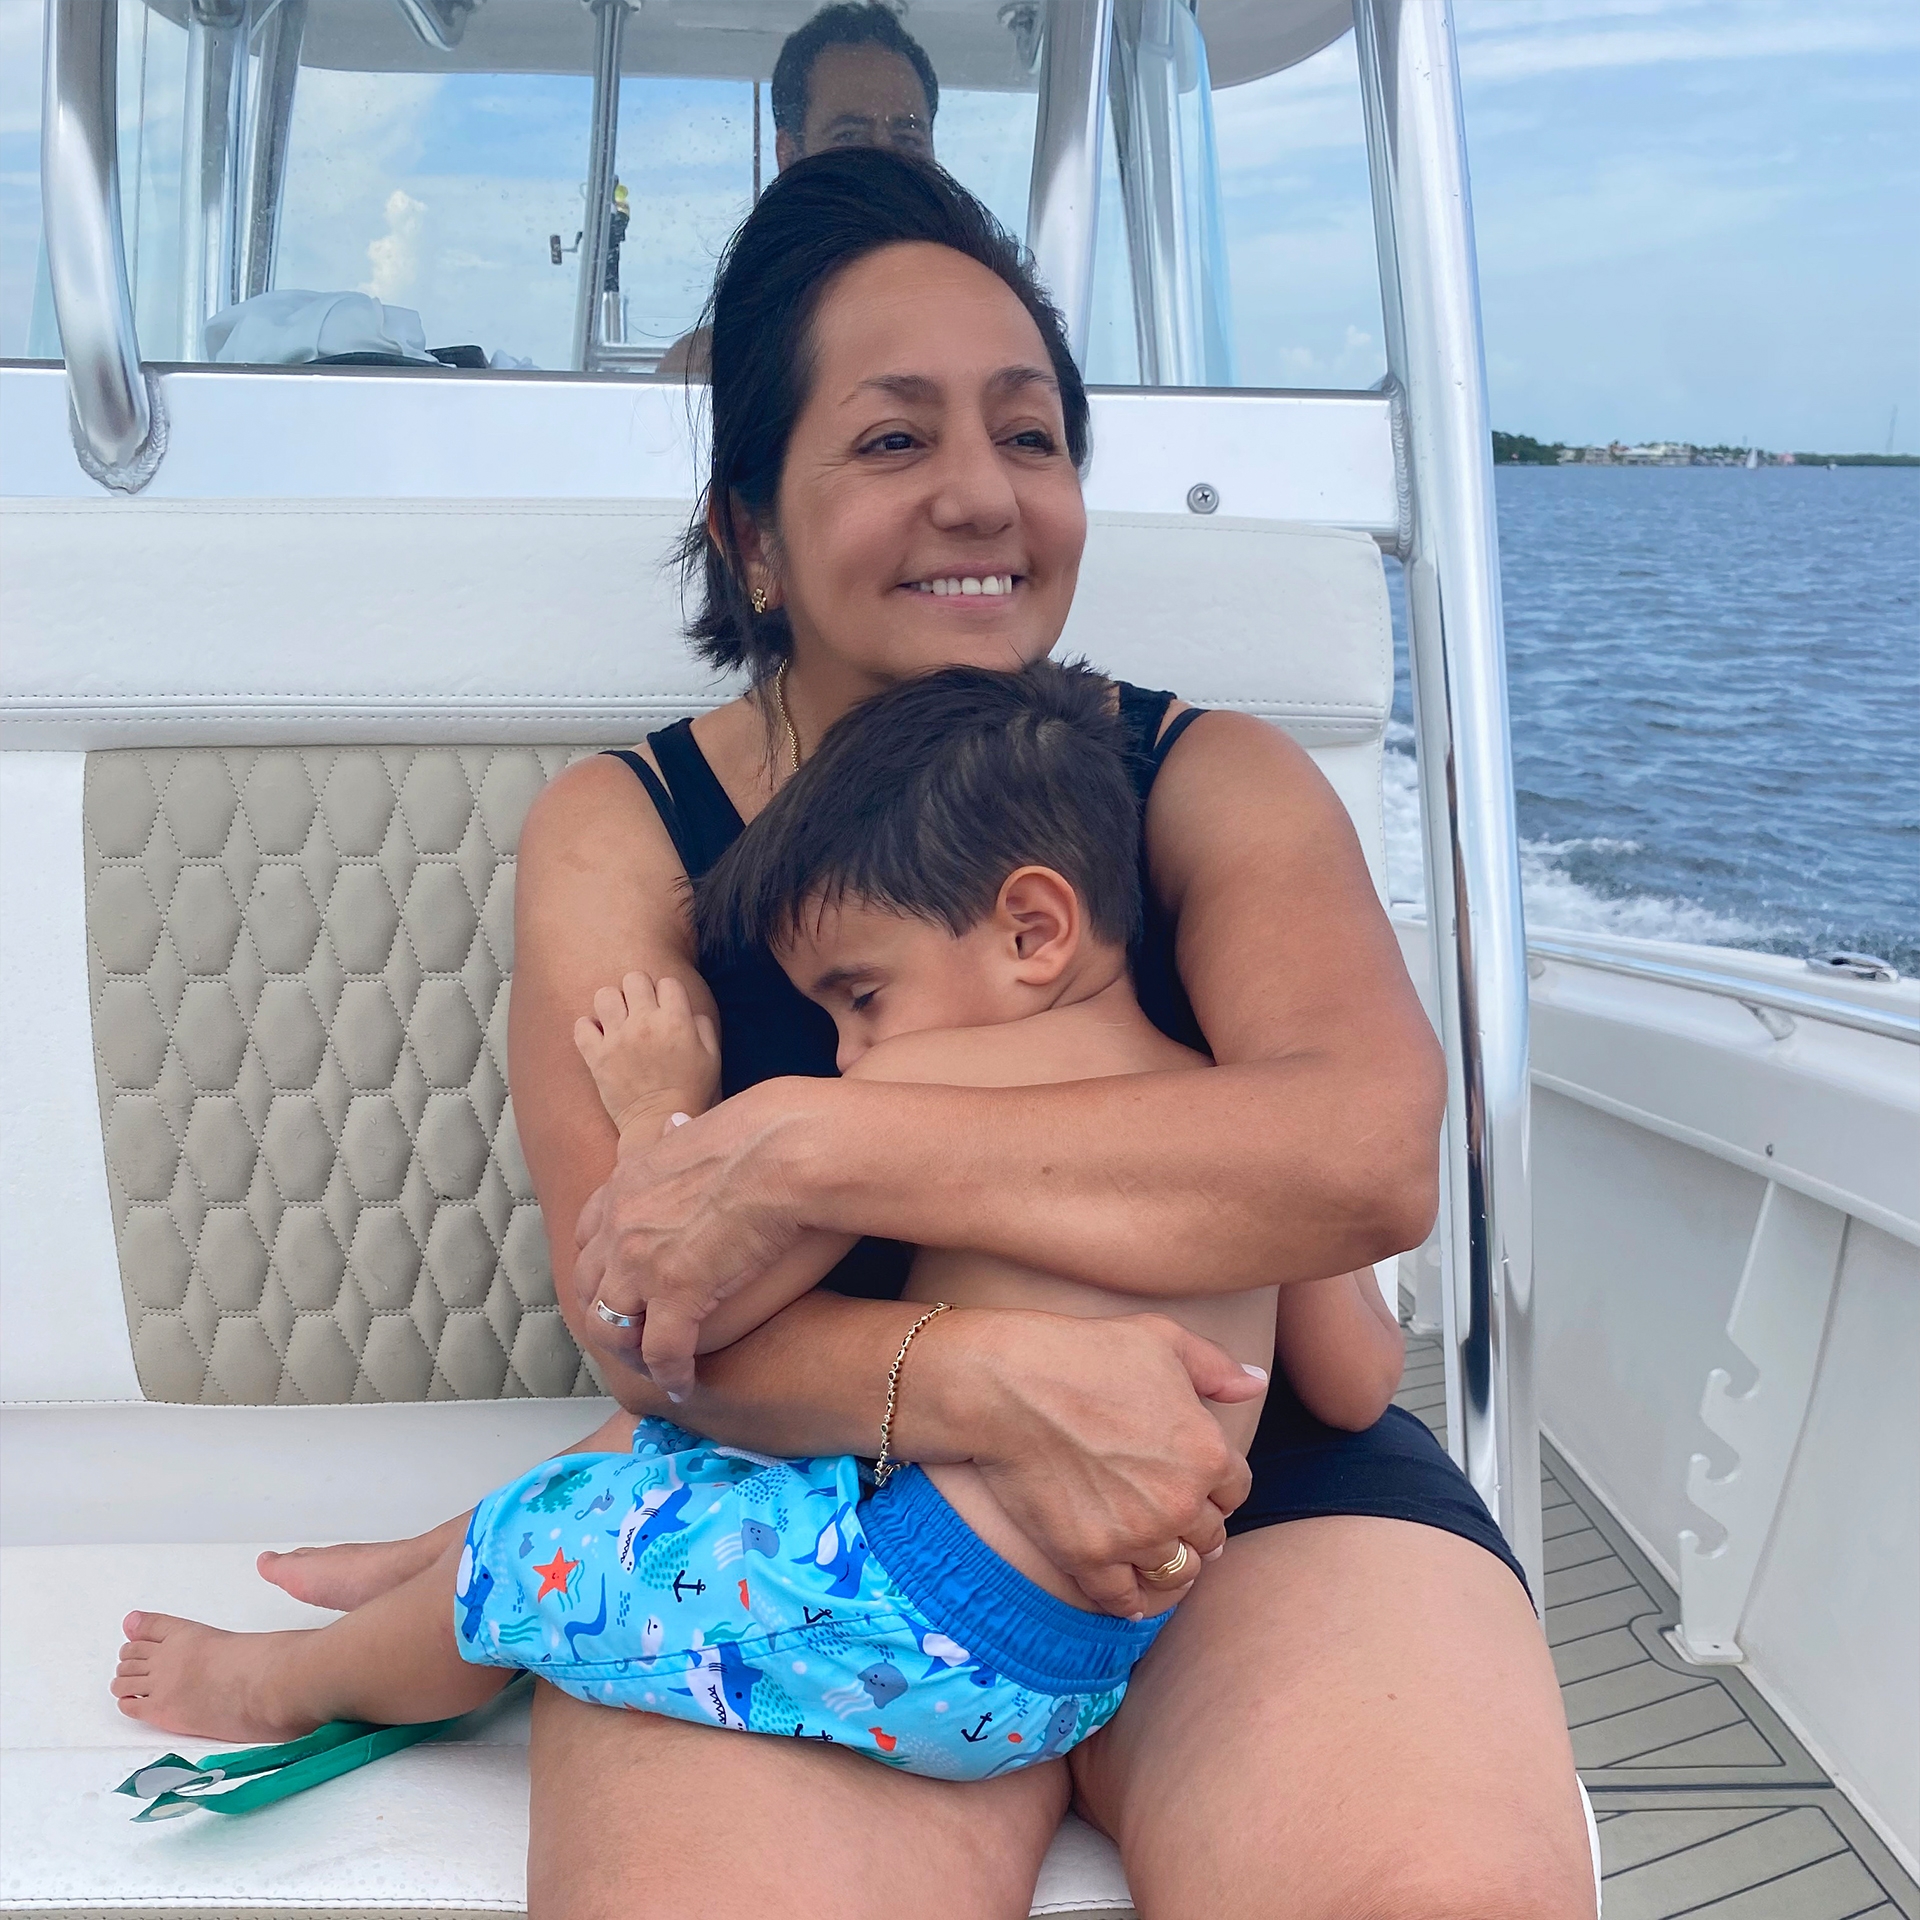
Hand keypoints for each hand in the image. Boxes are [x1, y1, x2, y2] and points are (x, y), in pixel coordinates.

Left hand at [572, 1078, 812, 1396]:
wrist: (784, 1148)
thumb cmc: (760, 1133)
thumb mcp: (697, 1126)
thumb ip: (678, 1135)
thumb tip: (676, 1123)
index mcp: (625, 1185)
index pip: (588, 1236)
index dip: (599, 1267)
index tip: (618, 1283)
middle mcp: (621, 1226)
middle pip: (589, 1286)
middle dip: (605, 1313)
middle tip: (630, 1334)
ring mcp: (643, 1263)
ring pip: (610, 1327)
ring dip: (628, 1352)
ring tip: (651, 1367)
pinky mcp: (678, 1295)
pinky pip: (662, 1351)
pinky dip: (671, 1373)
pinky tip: (685, 1383)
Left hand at [573, 971, 719, 1140]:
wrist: (660, 1124)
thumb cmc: (691, 1091)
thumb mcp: (713, 1057)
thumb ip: (703, 1026)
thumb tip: (688, 1011)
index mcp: (676, 1021)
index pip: (667, 982)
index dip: (668, 994)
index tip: (667, 1009)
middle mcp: (645, 1024)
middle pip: (634, 978)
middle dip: (639, 990)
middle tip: (641, 1009)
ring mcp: (617, 1038)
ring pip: (604, 994)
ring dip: (612, 1003)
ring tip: (618, 1018)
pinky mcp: (596, 1056)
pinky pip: (581, 1025)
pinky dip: (588, 1027)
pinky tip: (599, 1036)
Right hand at [954, 1311, 1260, 1618]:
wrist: (1006, 1386)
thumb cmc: (1083, 1353)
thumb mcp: (1159, 1338)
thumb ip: (1216, 1366)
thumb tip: (1256, 1382)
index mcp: (1207, 1451)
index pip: (1236, 1490)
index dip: (1217, 1485)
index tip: (1195, 1482)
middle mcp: (1180, 1502)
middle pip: (1209, 1536)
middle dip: (1195, 1526)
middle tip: (1171, 1517)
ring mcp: (1135, 1535)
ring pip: (1175, 1574)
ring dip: (1169, 1565)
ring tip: (1154, 1553)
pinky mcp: (1088, 1558)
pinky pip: (1124, 1600)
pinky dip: (1129, 1599)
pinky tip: (1125, 1590)